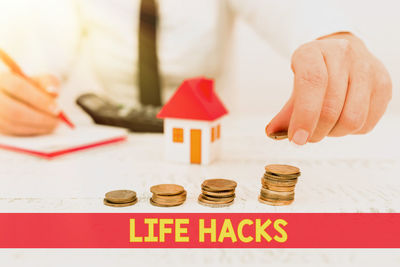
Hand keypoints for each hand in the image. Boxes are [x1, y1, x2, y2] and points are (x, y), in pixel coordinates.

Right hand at [0, 73, 59, 135]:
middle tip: (57, 121)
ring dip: (36, 126)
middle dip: (39, 118)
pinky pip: (13, 132)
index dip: (39, 99)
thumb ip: (49, 82)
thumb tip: (53, 92)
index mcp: (4, 79)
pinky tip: (44, 128)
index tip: (57, 109)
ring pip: (12, 123)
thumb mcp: (43, 80)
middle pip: (13, 109)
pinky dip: (31, 131)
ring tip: (53, 125)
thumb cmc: (35, 88)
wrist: (24, 98)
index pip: (18, 87)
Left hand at [266, 32, 391, 144]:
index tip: (296, 139)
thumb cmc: (315, 73)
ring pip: (352, 119)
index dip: (304, 115)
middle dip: (316, 132)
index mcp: (313, 51)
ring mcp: (367, 68)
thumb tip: (272, 133)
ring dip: (334, 133)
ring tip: (325, 127)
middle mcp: (342, 54)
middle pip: (331, 106)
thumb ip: (284, 112)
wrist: (341, 53)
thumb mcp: (294, 86)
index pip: (312, 82)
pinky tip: (342, 119)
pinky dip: (351, 131)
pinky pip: (367, 123)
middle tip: (307, 137)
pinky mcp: (383, 84)